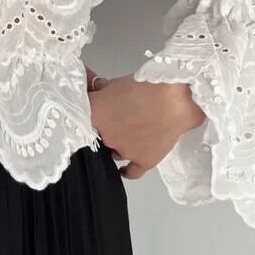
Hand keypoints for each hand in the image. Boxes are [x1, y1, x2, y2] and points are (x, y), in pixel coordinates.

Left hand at [87, 73, 207, 179]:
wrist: (173, 99)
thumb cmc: (144, 84)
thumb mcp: (115, 82)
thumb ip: (102, 89)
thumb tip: (97, 90)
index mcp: (93, 114)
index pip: (81, 114)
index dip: (88, 110)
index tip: (93, 106)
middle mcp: (104, 136)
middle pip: (99, 133)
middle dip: (106, 124)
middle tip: (118, 114)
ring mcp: (123, 150)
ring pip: (114, 150)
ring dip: (117, 143)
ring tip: (126, 133)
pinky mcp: (143, 160)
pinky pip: (132, 171)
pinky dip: (126, 171)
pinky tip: (123, 170)